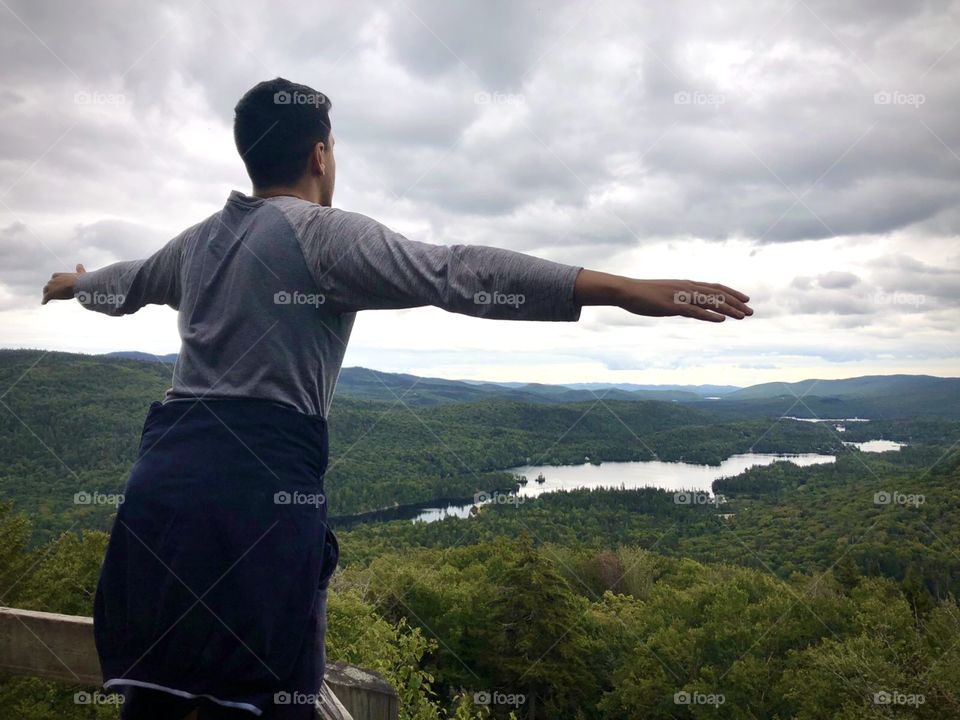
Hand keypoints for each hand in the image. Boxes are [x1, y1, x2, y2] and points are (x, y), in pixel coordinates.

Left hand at [41, 264, 85, 304]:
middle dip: (50, 288)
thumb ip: (79, 269)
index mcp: (58, 275)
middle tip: (52, 292)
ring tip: (46, 297)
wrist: (78, 285)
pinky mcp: (50, 294)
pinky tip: (44, 303)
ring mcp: (50, 287)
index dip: (54, 281)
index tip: (56, 284)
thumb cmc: (80, 280)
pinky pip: (46, 298)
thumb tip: (80, 265)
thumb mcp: (80, 273)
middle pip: (49, 284)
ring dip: (46, 293)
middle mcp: (52, 280)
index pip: (53, 277)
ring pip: (46, 290)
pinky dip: (44, 300)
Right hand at [620, 278, 752, 321]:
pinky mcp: (673, 306)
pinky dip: (710, 315)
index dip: (731, 293)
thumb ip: (679, 300)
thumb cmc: (644, 294)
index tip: (744, 300)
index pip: (714, 287)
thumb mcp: (666, 296)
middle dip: (736, 302)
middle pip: (717, 294)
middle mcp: (687, 287)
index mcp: (686, 284)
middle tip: (751, 311)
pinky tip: (721, 320)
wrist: (627, 291)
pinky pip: (695, 311)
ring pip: (710, 302)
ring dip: (728, 309)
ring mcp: (681, 296)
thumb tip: (688, 307)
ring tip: (743, 316)